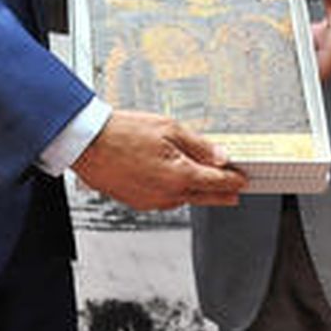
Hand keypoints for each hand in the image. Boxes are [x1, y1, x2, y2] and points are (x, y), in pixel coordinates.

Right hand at [72, 110, 246, 211]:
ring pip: (185, 199)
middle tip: (234, 189)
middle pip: (205, 196)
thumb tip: (221, 155)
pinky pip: (165, 200)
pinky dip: (175, 192)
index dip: (234, 179)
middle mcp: (168, 194)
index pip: (218, 182)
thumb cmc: (122, 132)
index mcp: (180, 175)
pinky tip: (173, 180)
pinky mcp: (138, 202)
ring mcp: (152, 201)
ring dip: (196, 190)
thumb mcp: (169, 128)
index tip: (242, 177)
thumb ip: (199, 145)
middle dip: (222, 192)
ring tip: (203, 180)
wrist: (88, 143)